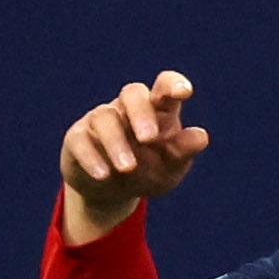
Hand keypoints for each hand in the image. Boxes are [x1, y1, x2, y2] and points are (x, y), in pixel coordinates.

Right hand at [60, 72, 209, 242]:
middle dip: (141, 112)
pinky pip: (80, 140)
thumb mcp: (170, 168)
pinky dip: (91, 157)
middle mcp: (127, 109)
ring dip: (117, 143)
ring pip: (105, 118)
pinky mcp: (77, 138)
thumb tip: (201, 137)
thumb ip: (183, 152)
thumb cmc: (148, 172)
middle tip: (149, 138)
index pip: (165, 86)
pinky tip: (103, 175)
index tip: (184, 92)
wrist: (112, 193)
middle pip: (132, 93)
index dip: (173, 84)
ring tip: (128, 168)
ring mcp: (100, 121)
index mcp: (157, 111)